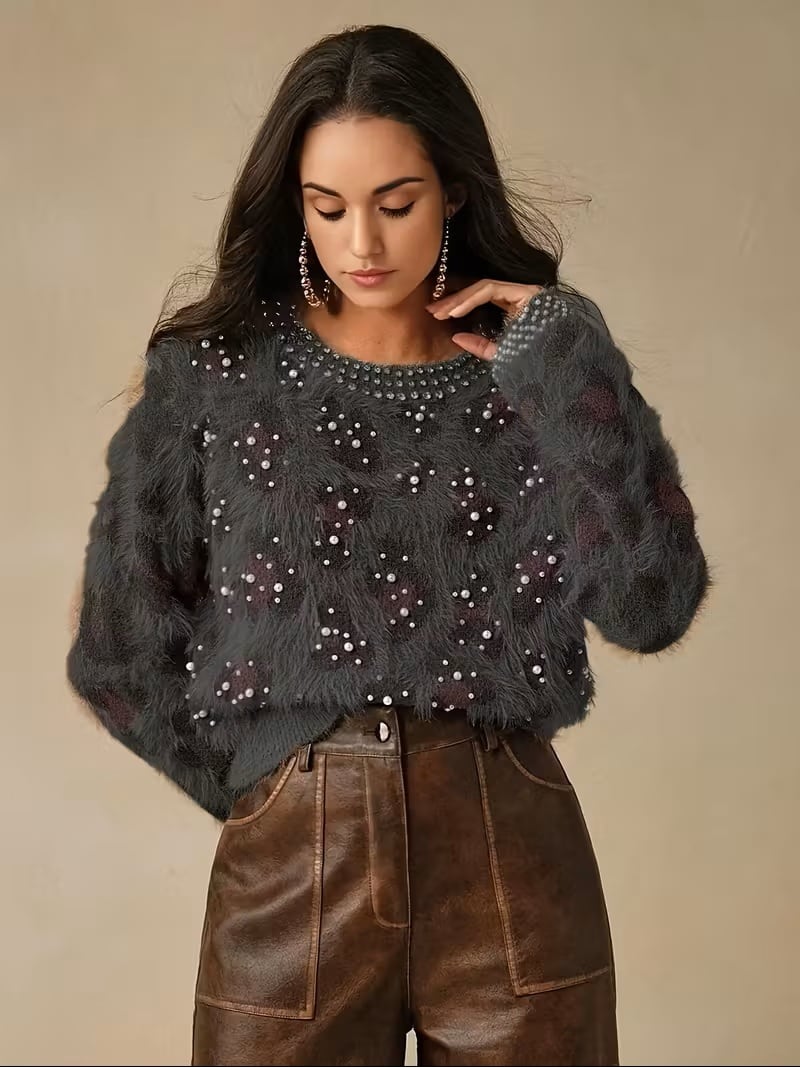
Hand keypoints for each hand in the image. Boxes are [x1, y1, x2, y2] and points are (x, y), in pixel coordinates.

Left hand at [425, 279, 545, 360]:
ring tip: (441, 312)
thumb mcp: (500, 355)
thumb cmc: (532, 364)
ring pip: (483, 287)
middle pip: (479, 290)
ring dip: (459, 299)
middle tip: (432, 310)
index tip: (436, 314)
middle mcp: (519, 296)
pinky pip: (491, 289)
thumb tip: (457, 338)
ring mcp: (524, 291)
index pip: (481, 299)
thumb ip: (480, 346)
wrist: (556, 369)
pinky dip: (470, 298)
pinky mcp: (526, 291)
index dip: (457, 304)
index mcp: (514, 308)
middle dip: (453, 300)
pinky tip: (455, 311)